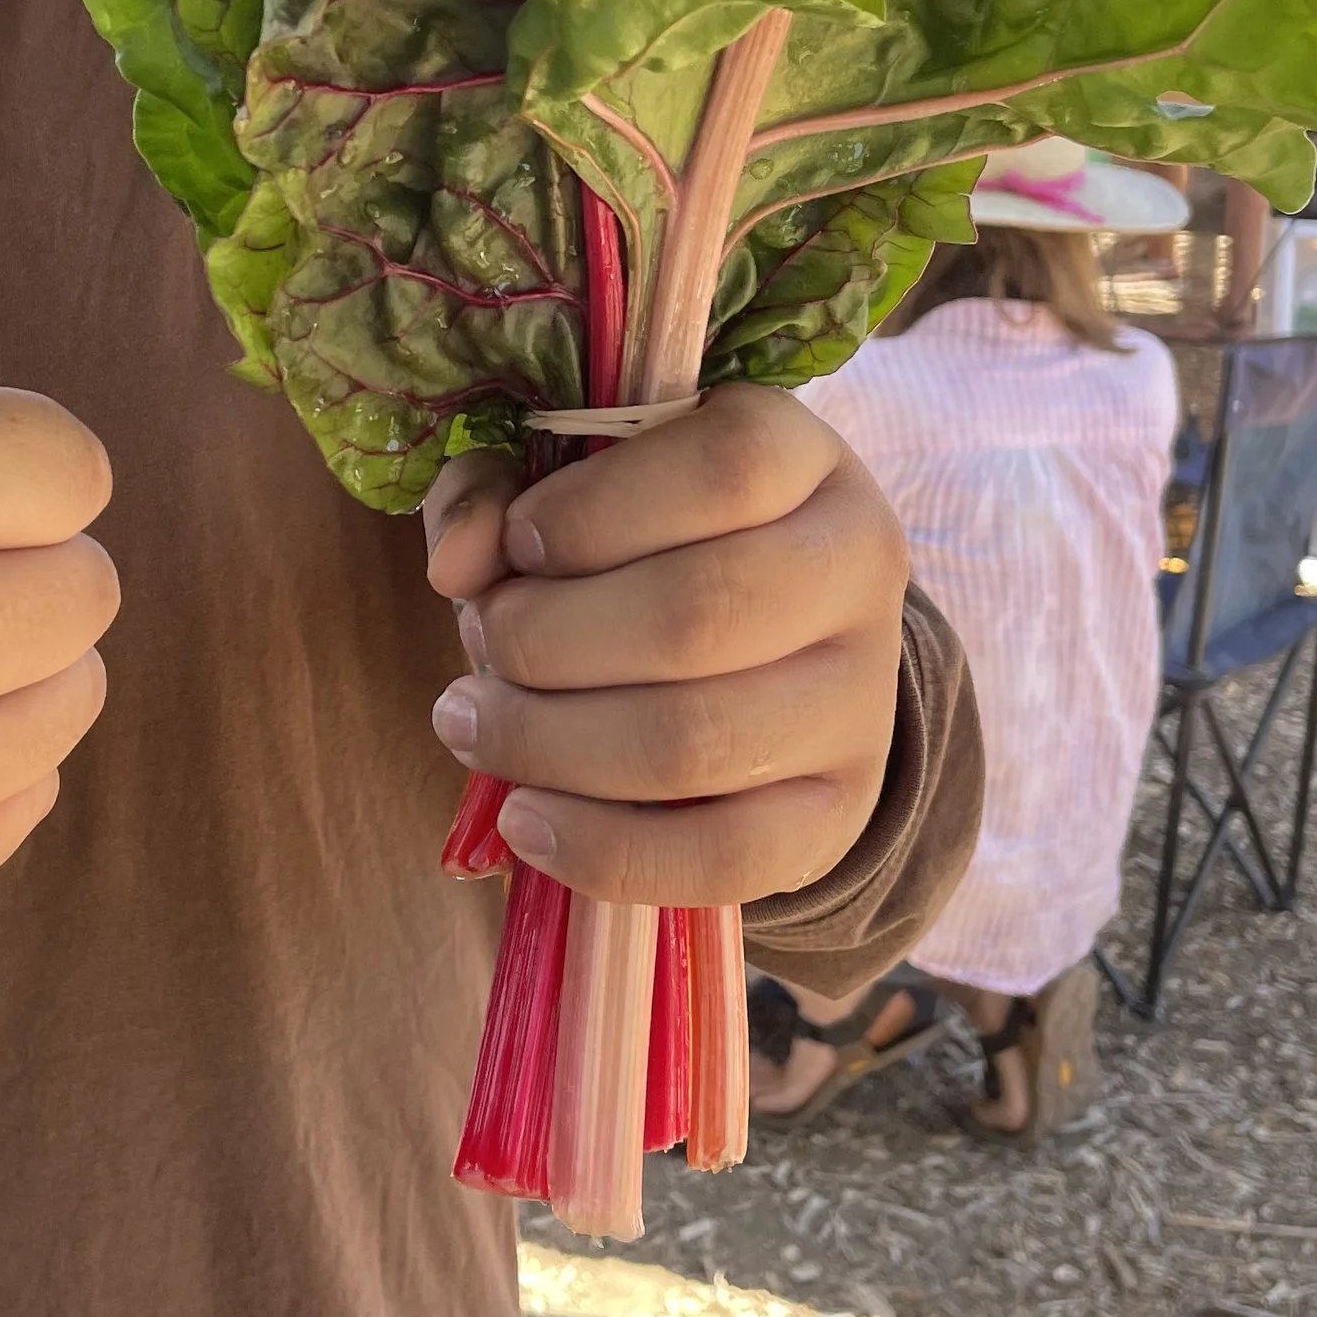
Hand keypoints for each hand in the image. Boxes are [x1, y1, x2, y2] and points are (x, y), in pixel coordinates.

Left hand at [421, 390, 905, 910]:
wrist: (777, 650)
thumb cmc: (648, 544)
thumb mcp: (576, 489)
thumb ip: (497, 495)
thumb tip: (456, 563)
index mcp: (804, 460)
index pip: (725, 469)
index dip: (594, 512)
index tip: (518, 545)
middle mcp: (856, 570)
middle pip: (700, 614)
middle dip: (547, 638)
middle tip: (482, 639)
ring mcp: (860, 699)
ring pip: (699, 741)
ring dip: (550, 743)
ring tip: (473, 725)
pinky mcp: (839, 811)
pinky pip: (728, 856)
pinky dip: (606, 852)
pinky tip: (526, 820)